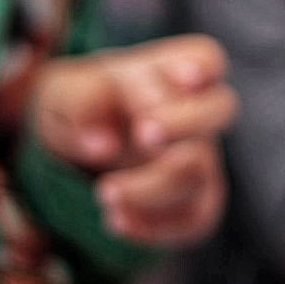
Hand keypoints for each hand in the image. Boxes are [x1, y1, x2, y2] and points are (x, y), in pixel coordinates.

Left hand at [32, 35, 235, 247]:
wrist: (80, 148)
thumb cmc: (79, 105)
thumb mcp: (62, 91)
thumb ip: (79, 99)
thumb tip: (103, 145)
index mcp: (166, 71)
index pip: (204, 58)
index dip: (201, 68)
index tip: (181, 79)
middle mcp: (194, 112)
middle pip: (222, 106)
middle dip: (186, 122)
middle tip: (141, 135)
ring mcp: (200, 156)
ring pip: (200, 171)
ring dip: (150, 188)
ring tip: (105, 193)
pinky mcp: (195, 200)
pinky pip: (195, 218)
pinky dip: (154, 225)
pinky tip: (116, 219)